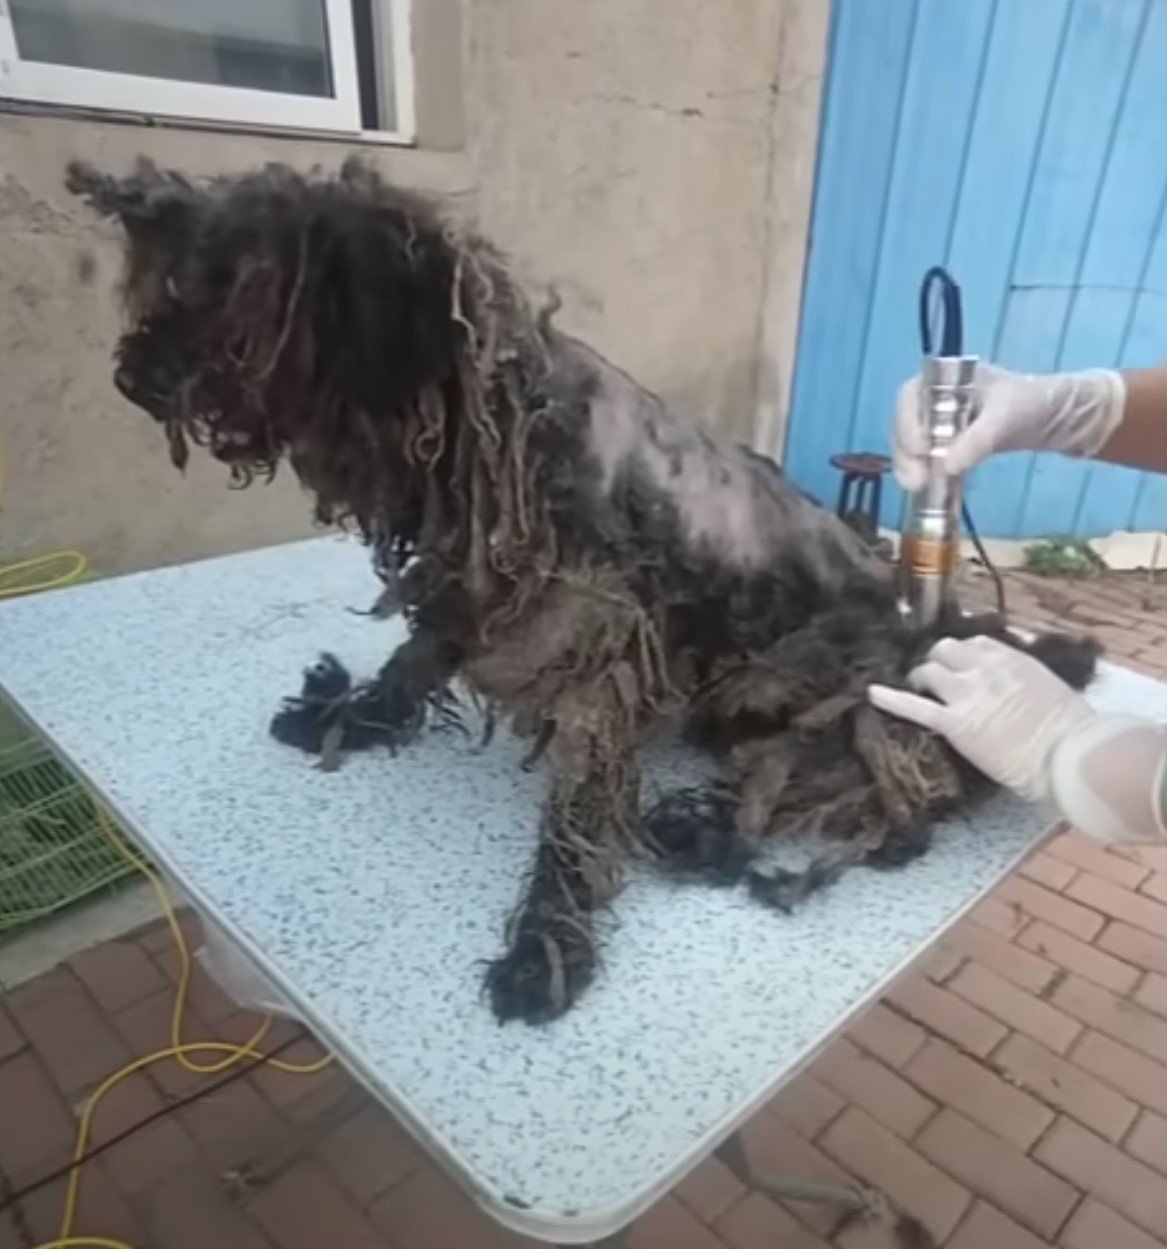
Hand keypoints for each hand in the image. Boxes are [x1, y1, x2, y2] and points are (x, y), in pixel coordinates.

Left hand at [868, 636, 1093, 801]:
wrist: (1068, 755)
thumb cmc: (1071, 728)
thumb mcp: (1050, 685)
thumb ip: (1025, 672)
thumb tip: (1016, 666)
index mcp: (1011, 658)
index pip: (975, 641)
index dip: (965, 654)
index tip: (964, 665)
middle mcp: (984, 668)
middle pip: (945, 648)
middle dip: (939, 660)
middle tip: (939, 679)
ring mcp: (966, 694)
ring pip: (928, 670)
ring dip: (922, 678)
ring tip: (920, 690)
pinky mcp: (954, 723)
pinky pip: (914, 705)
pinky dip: (891, 698)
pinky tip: (872, 693)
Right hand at [892, 364, 1125, 491]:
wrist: (1057, 417)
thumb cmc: (1032, 404)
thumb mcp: (1005, 419)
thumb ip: (976, 441)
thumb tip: (946, 467)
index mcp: (946, 379)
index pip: (910, 396)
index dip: (907, 422)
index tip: (919, 449)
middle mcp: (935, 398)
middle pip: (904, 423)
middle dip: (905, 452)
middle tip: (915, 480)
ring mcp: (939, 421)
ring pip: (910, 442)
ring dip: (908, 465)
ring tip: (917, 487)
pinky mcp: (947, 442)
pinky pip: (925, 456)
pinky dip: (922, 471)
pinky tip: (928, 487)